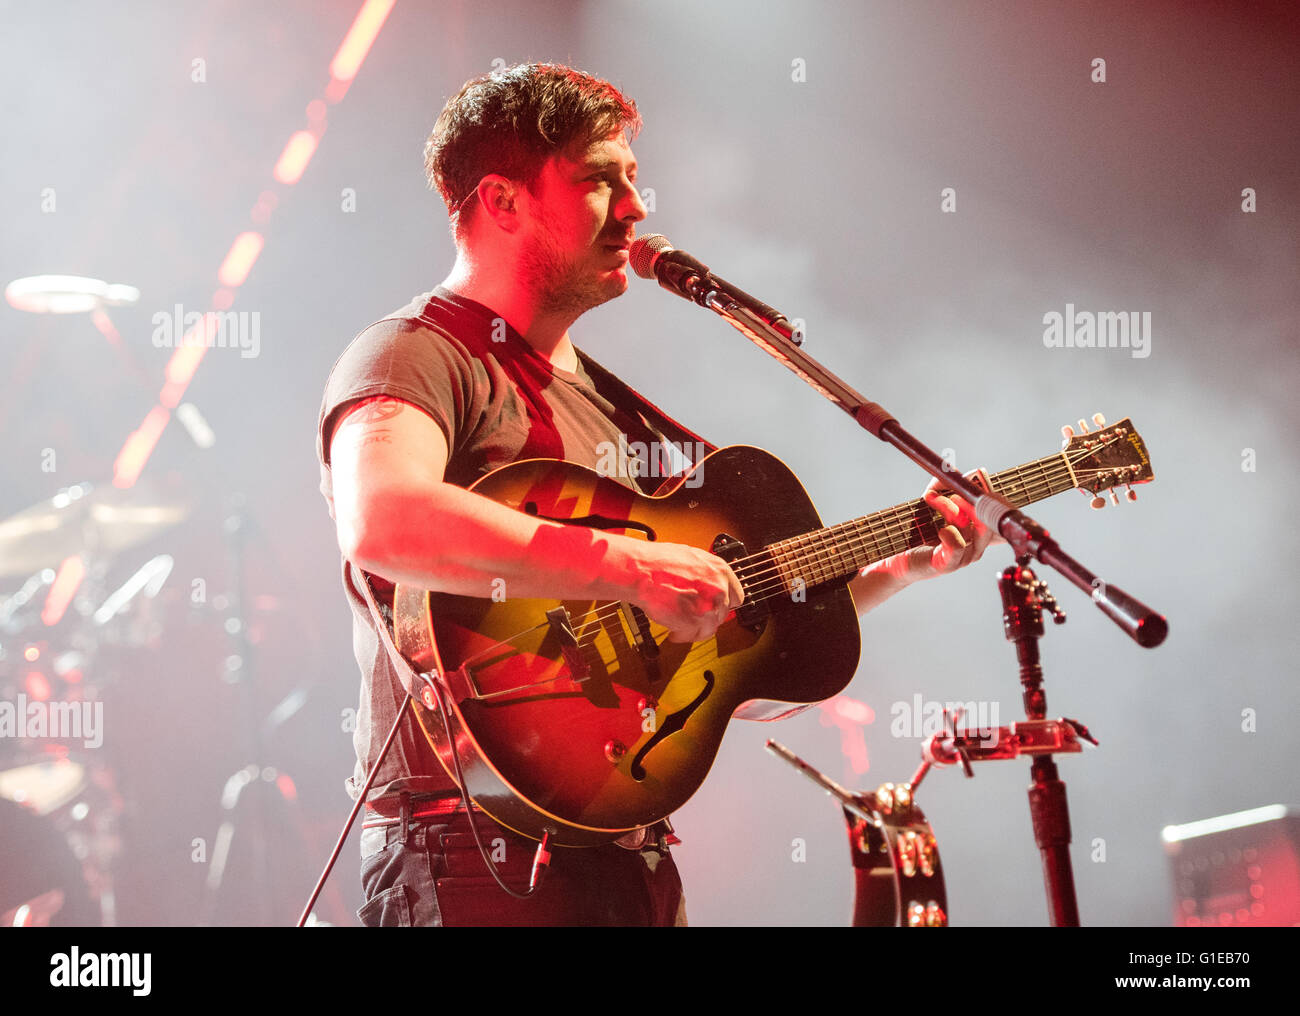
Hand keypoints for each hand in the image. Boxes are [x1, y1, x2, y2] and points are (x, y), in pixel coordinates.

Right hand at [627, 541, 744, 642]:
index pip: (737, 596)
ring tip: (680, 626)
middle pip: (722, 614)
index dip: (723, 603)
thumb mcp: (692, 559)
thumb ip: (706, 575)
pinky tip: (673, 631)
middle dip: (707, 617)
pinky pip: (692, 636)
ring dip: (694, 629)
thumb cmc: (658, 562)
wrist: (641, 571)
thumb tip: (708, 586)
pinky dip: (681, 636)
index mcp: (720, 571)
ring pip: (709, 628)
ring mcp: (708, 606)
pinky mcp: (694, 622)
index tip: (714, 607)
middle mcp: (719, 588)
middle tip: (693, 617)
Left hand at [875, 473, 1002, 583]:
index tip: (979, 477)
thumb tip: (951, 472)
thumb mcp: (931, 504)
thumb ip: (942, 487)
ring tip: (933, 500)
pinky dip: (948, 533)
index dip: (994, 497)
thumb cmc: (918, 533)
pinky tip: (939, 530)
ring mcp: (964, 557)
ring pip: (969, 528)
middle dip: (972, 500)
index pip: (998, 515)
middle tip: (955, 491)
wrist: (898, 558)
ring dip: (950, 508)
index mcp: (977, 531)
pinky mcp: (948, 565)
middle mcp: (976, 545)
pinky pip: (957, 546)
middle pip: (989, 520)